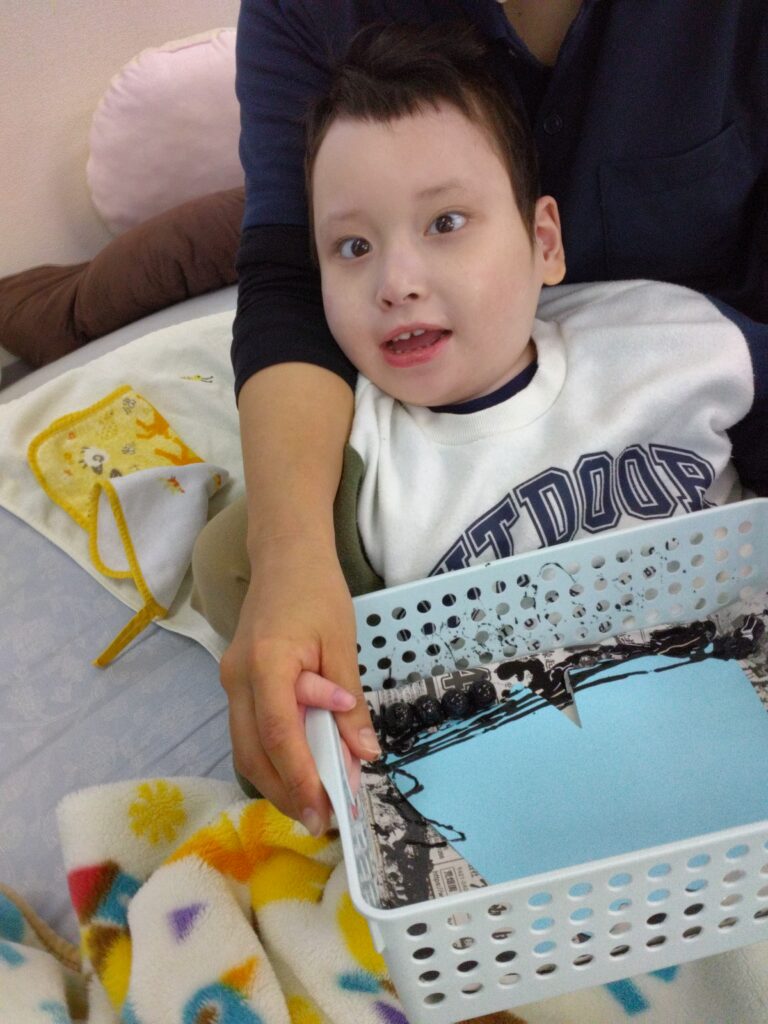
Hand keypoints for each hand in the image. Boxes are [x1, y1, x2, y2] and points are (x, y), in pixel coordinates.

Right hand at [219, 538, 379, 834]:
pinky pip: (248, 730)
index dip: (299, 776)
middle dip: (285, 791)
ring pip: (245, 746)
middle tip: (320, 820)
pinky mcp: (236, 682)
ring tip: (313, 803)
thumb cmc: (317, 591)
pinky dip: (272, 756)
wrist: (285, 554)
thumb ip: (349, 703)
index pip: (278, 733)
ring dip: (277, 779)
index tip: (324, 810)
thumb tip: (364, 755)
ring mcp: (231, 681)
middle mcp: (237, 678)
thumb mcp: (342, 644)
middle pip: (252, 751)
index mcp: (266, 664)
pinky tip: (299, 768)